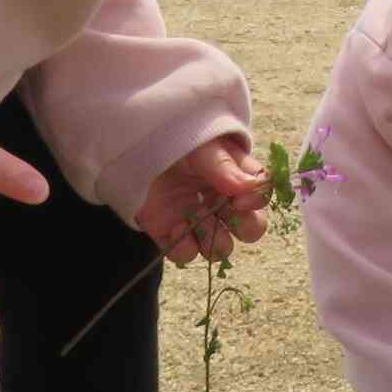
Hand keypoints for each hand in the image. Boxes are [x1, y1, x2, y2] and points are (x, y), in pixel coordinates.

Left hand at [140, 137, 270, 263]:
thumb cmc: (173, 138)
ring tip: (195, 222)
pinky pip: (187, 253)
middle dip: (246, 228)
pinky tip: (176, 228)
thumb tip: (249, 189)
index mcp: (236, 176)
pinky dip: (185, 247)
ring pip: (221, 247)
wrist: (130, 143)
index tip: (240, 199)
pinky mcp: (171, 233)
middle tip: (227, 215)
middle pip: (250, 228)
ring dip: (214, 241)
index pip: (261, 195)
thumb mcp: (202, 146)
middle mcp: (221, 201)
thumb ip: (225, 167)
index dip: (256, 201)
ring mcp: (197, 219)